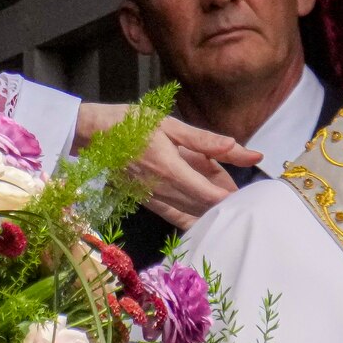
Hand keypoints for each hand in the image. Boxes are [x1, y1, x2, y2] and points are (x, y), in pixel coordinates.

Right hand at [74, 104, 261, 227]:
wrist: (93, 134)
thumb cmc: (133, 123)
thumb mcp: (171, 125)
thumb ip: (205, 140)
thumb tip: (235, 145)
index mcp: (171, 169)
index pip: (208, 194)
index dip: (230, 199)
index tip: (249, 197)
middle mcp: (162, 189)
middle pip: (202, 205)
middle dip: (225, 203)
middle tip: (248, 199)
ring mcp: (153, 198)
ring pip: (190, 212)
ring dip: (211, 209)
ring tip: (232, 203)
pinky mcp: (146, 201)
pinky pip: (175, 215)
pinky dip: (193, 217)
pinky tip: (206, 218)